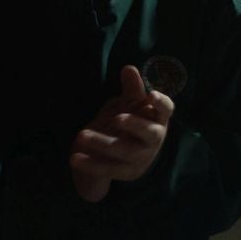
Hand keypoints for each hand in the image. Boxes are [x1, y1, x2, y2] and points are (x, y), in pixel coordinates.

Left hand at [71, 66, 173, 202]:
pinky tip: (75, 158)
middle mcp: (153, 139)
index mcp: (157, 120)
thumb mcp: (131, 107)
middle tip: (116, 119)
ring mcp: (140, 157)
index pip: (166, 110)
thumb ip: (131, 89)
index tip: (151, 95)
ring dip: (103, 142)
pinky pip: (108, 168)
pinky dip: (91, 164)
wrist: (124, 160)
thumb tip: (129, 67)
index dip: (161, 103)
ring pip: (125, 150)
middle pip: (149, 132)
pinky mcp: (125, 171)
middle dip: (134, 125)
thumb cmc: (132, 126)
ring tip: (82, 135)